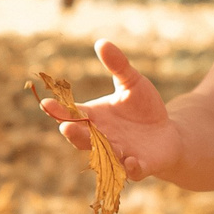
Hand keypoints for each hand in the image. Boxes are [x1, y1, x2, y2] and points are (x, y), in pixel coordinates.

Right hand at [38, 39, 184, 181]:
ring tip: (95, 143)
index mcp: (95, 118)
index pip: (73, 114)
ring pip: (105, 156)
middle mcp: (102, 138)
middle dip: (75, 133)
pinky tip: (131, 161)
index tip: (46, 103)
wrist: (167, 133)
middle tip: (66, 126)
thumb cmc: (144, 108)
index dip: (58, 110)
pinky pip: (133, 171)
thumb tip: (101, 42)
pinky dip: (131, 168)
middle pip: (83, 138)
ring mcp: (120, 154)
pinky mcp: (140, 166)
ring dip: (100, 151)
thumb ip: (118, 66)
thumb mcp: (132, 83)